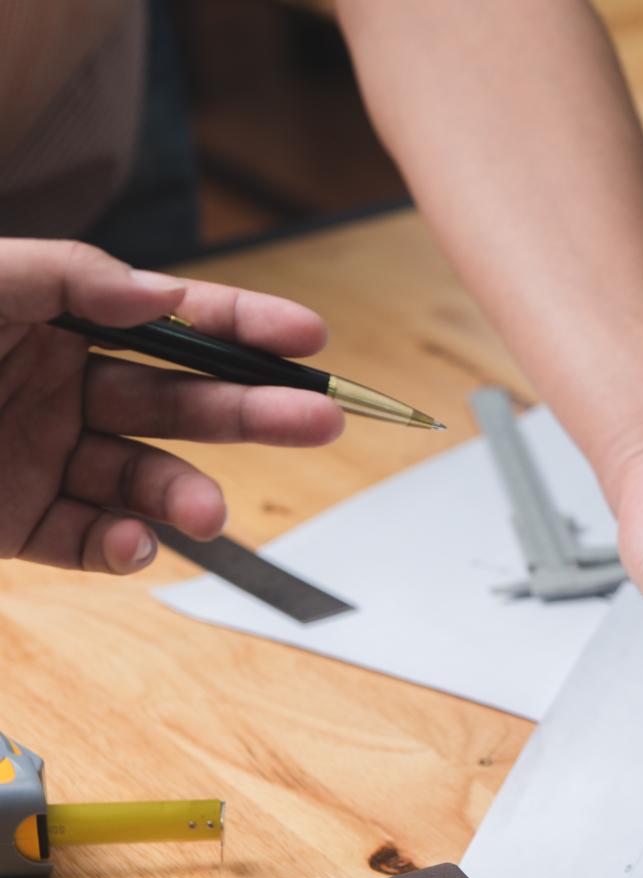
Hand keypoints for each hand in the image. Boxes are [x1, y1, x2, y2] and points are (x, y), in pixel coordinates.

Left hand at [0, 239, 344, 572]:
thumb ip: (68, 274)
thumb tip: (165, 295)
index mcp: (56, 326)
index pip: (171, 324)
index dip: (243, 327)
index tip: (310, 337)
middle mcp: (60, 393)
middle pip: (180, 405)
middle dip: (255, 414)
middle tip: (322, 422)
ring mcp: (42, 460)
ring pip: (142, 481)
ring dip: (188, 497)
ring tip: (209, 513)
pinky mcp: (16, 524)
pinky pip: (85, 542)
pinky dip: (120, 548)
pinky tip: (131, 540)